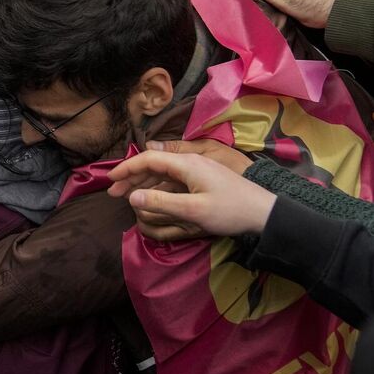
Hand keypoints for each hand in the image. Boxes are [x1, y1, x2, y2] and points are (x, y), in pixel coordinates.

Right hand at [107, 148, 278, 237]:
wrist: (264, 213)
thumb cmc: (229, 211)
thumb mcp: (193, 210)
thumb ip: (160, 201)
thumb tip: (131, 196)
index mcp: (187, 163)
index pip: (148, 159)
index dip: (127, 169)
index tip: (110, 181)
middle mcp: (190, 162)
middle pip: (154, 164)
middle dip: (132, 176)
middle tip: (113, 192)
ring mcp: (198, 170)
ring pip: (163, 172)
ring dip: (144, 182)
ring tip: (127, 195)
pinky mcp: (204, 180)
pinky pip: (174, 179)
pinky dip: (158, 186)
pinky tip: (152, 196)